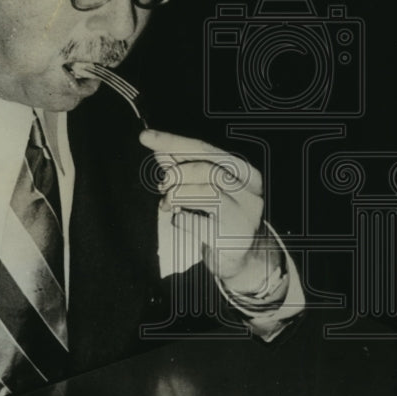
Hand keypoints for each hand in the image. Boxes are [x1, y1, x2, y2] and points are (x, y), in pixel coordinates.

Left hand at [139, 129, 278, 292]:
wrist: (245, 258)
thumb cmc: (223, 218)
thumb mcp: (206, 188)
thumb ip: (184, 167)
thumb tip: (158, 147)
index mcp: (245, 172)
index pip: (205, 149)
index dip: (173, 142)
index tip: (146, 137)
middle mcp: (250, 191)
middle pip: (207, 169)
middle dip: (177, 175)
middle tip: (162, 186)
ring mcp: (245, 215)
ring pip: (208, 192)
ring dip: (178, 196)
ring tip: (168, 204)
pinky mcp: (233, 238)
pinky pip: (199, 223)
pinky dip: (182, 219)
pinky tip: (179, 219)